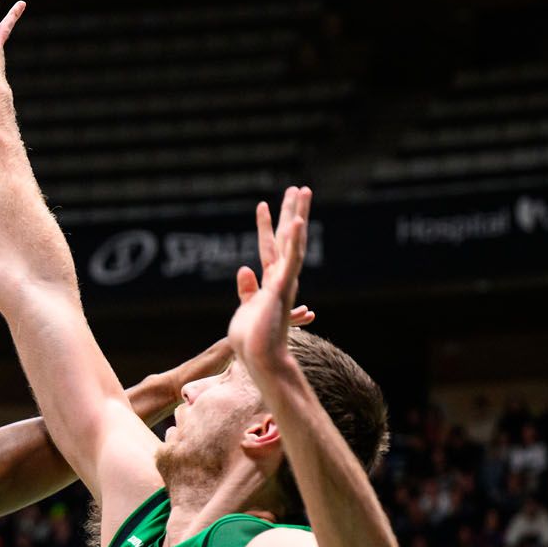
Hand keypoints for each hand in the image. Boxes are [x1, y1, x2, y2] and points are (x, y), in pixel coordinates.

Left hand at [228, 186, 312, 384]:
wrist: (259, 358)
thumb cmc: (252, 339)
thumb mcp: (246, 307)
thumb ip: (247, 289)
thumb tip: (244, 269)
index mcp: (271, 281)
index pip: (269, 247)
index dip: (266, 226)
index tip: (263, 204)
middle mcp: (282, 277)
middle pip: (287, 237)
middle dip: (292, 212)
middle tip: (299, 188)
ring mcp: (284, 281)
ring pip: (293, 242)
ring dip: (298, 216)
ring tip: (303, 191)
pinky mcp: (281, 289)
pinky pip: (290, 261)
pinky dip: (295, 242)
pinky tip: (298, 223)